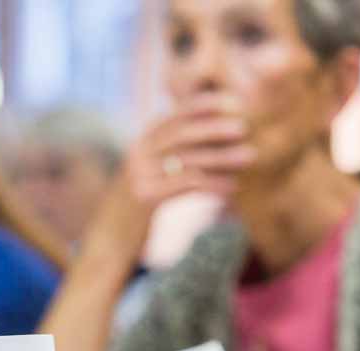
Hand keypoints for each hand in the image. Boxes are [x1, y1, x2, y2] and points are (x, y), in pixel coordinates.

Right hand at [81, 92, 254, 270]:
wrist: (110, 239)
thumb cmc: (138, 208)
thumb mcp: (150, 175)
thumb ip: (170, 155)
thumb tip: (212, 140)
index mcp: (141, 143)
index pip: (174, 115)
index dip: (204, 106)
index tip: (233, 102)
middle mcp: (138, 154)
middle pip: (181, 133)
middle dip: (214, 127)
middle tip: (243, 128)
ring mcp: (140, 175)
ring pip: (188, 159)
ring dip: (222, 156)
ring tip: (249, 156)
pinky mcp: (146, 197)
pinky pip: (187, 184)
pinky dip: (214, 183)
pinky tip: (233, 186)